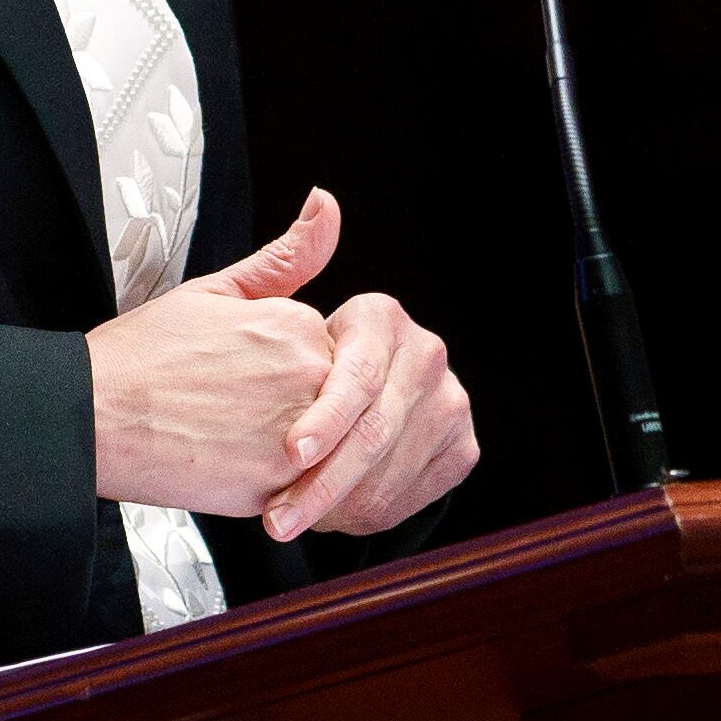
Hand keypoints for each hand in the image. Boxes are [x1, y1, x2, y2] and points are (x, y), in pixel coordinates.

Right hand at [87, 191, 345, 515]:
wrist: (92, 415)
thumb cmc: (140, 357)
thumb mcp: (215, 289)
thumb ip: (286, 255)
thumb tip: (326, 205)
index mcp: (297, 325)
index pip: (318, 350)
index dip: (274, 364)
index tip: (235, 371)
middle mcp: (308, 377)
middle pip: (327, 397)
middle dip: (285, 405)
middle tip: (225, 406)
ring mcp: (297, 433)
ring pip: (319, 444)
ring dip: (283, 443)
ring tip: (225, 436)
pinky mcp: (277, 484)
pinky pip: (301, 487)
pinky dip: (273, 481)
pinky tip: (227, 464)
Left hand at [259, 285, 477, 542]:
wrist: (312, 406)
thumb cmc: (270, 360)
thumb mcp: (261, 308)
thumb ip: (287, 260)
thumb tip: (322, 201)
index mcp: (382, 317)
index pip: (357, 375)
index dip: (325, 418)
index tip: (290, 452)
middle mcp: (426, 355)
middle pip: (376, 431)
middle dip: (323, 482)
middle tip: (278, 516)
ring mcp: (449, 404)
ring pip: (391, 471)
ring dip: (338, 506)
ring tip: (291, 519)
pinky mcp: (459, 450)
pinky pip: (411, 495)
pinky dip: (366, 513)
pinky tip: (329, 515)